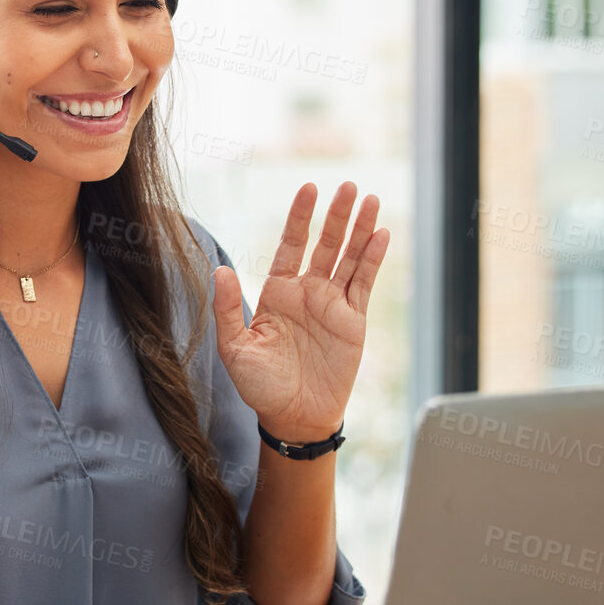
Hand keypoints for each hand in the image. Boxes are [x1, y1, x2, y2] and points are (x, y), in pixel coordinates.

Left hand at [211, 182, 389, 441]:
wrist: (294, 418)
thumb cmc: (260, 386)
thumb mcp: (235, 348)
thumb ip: (228, 308)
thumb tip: (220, 269)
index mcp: (278, 292)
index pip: (292, 244)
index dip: (301, 218)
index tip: (309, 189)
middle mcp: (308, 292)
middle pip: (327, 244)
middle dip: (338, 216)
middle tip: (350, 186)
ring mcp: (333, 305)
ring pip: (351, 258)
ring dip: (361, 230)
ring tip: (371, 200)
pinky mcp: (354, 321)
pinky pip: (366, 284)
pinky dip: (374, 259)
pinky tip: (382, 235)